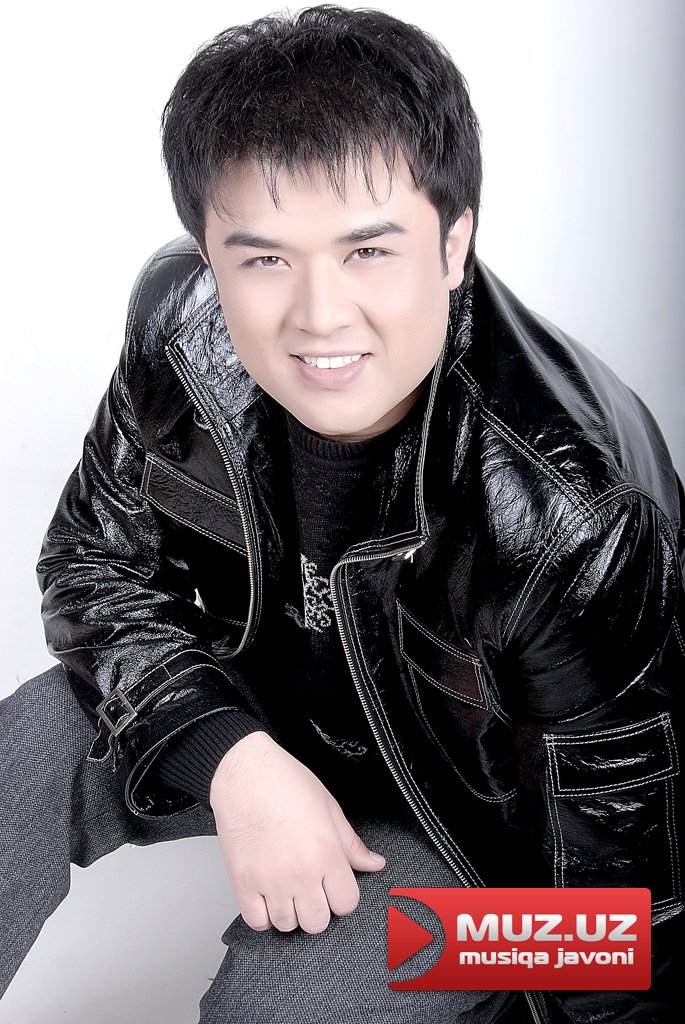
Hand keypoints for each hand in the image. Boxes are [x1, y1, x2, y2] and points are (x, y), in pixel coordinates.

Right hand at [209, 731, 385, 933]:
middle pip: (318, 922)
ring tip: (287, 888)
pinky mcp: (242, 882)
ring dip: (289, 912)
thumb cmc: (285, 783)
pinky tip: (266, 896)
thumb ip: (351, 844)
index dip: (342, 895)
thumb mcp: (329, 808)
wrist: (245, 772)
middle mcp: (300, 872)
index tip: (333, 885)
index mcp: (326, 853)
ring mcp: (269, 880)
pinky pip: (257, 921)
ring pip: (287, 925)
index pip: (347, 904)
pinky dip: (263, 915)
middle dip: (318, 908)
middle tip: (310, 888)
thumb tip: (374, 863)